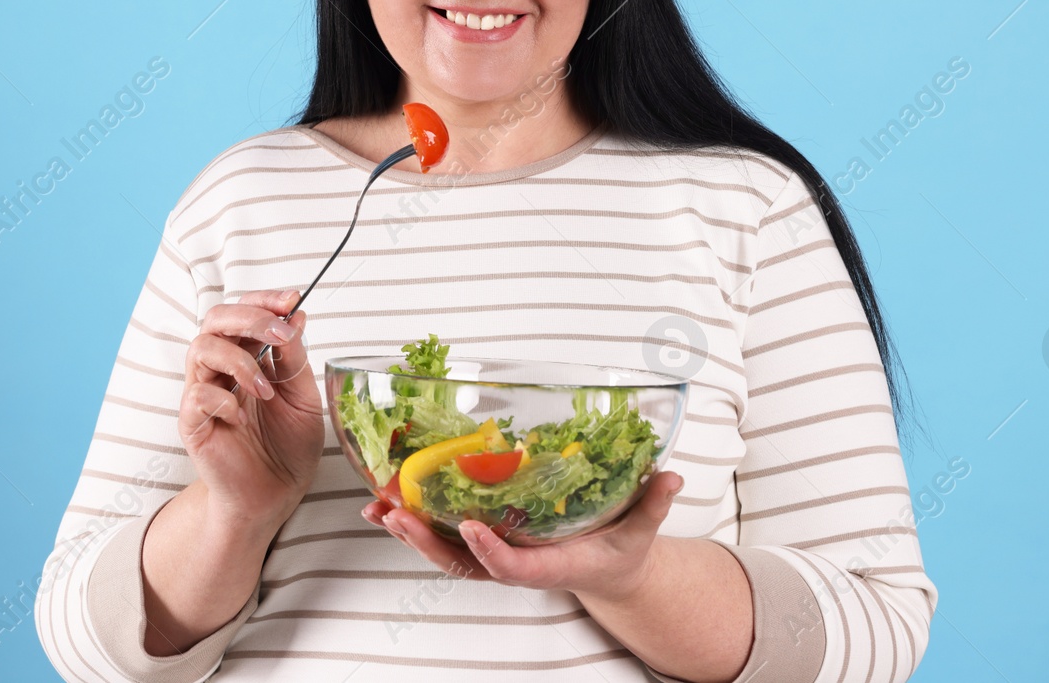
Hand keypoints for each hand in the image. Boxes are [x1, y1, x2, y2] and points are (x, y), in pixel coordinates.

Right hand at [179, 289, 324, 526]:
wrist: (275, 495)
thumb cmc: (287, 446)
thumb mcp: (303, 397)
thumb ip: (295, 359)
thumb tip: (296, 315)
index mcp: (249, 355)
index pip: (245, 311)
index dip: (265, 300)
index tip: (293, 300)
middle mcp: (222, 368)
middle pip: (216, 319)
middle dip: (250, 318)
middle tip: (280, 334)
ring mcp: (203, 393)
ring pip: (202, 348)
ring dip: (239, 361)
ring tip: (266, 390)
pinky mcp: (191, 422)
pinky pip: (196, 394)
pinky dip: (223, 399)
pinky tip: (242, 419)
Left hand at [360, 470, 684, 600]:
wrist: (610, 571)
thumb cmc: (622, 549)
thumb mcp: (641, 530)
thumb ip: (653, 504)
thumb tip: (670, 477)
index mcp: (552, 567)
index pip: (517, 567)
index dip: (493, 552)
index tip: (473, 529)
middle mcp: (517, 565)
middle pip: (464, 563)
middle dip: (427, 542)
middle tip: (396, 515)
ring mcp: (498, 556)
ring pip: (446, 552)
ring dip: (410, 532)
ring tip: (378, 508)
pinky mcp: (487, 543)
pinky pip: (447, 538)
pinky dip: (416, 523)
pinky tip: (389, 502)